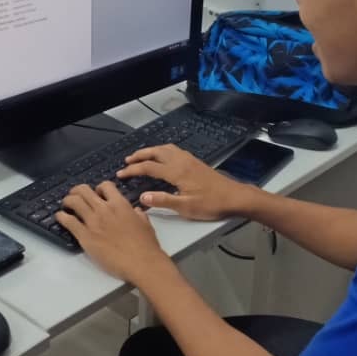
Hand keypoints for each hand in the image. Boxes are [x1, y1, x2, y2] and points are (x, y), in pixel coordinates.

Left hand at [56, 180, 165, 282]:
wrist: (141, 262)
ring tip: (66, 205)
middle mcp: (104, 209)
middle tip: (75, 196)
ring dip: (68, 201)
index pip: (105, 186)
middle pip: (84, 190)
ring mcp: (93, 222)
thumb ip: (138, 214)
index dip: (99, 188)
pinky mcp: (85, 236)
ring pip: (74, 202)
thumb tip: (136, 211)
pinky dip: (62, 217)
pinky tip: (60, 217)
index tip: (97, 193)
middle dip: (77, 191)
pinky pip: (68, 221)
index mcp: (120, 204)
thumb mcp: (145, 224)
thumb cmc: (146, 245)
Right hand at [117, 144, 251, 219]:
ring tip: (142, 156)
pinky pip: (174, 150)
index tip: (121, 174)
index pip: (149, 167)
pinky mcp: (196, 162)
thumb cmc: (212, 203)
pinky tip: (163, 158)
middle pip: (156, 152)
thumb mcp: (185, 207)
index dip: (133, 170)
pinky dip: (163, 151)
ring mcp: (190, 160)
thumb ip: (163, 201)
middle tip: (127, 160)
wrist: (234, 197)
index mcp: (176, 171)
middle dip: (140, 155)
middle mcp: (182, 161)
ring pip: (166, 149)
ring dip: (151, 151)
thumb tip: (143, 197)